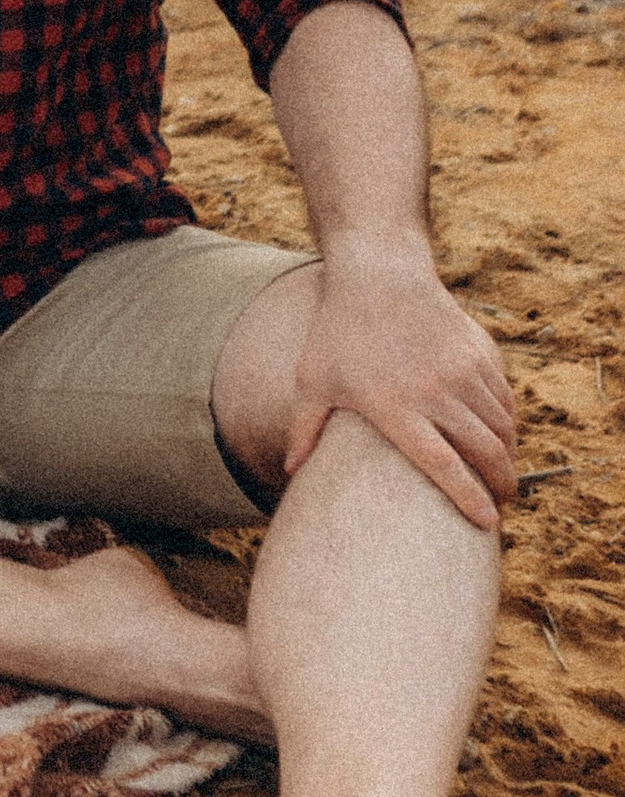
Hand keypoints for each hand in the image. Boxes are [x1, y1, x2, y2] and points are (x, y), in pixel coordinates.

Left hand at [286, 238, 518, 530]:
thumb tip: (288, 471)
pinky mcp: (479, 351)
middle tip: (501, 504)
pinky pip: (504, 398)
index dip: (468, 496)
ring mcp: (461, 369)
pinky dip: (508, 422)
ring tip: (501, 475)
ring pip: (501, 426)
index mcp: (395, 405)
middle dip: (501, 484)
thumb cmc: (338, 330)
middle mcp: (435, 390)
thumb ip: (303, 428)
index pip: (443, 464)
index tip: (487, 523)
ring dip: (506, 455)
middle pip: (484, 450)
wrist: (378, 273)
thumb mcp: (313, 379)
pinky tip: (500, 435)